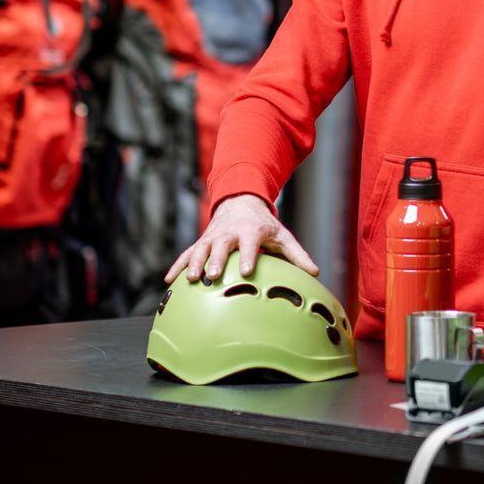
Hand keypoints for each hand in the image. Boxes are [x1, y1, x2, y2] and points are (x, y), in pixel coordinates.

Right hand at [165, 193, 319, 283]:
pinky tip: (168, 281)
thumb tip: (315, 273)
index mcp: (250, 231)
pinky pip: (186, 254)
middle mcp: (228, 233)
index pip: (249, 244)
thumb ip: (297, 255)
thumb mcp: (282, 235)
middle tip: (212, 275)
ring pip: (200, 249)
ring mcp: (212, 237)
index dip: (248, 256)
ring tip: (190, 279)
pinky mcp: (201, 242)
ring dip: (194, 263)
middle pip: (220, 247)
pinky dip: (177, 266)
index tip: (247, 270)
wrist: (240, 202)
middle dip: (216, 260)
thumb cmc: (264, 224)